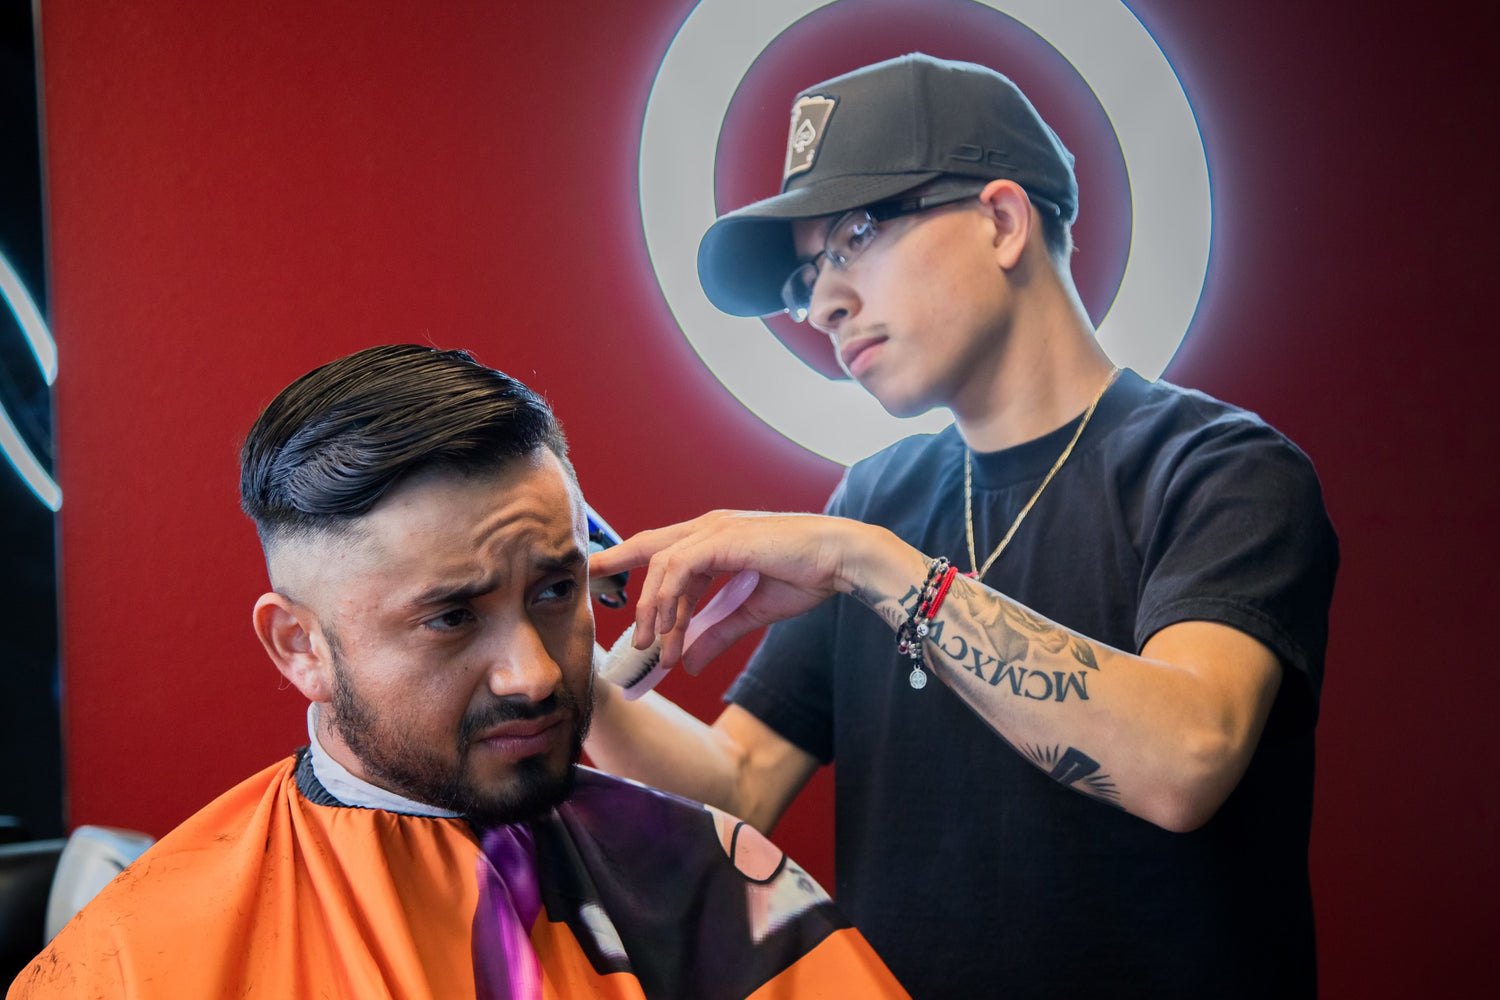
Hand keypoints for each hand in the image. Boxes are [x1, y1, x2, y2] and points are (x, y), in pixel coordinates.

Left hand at [589, 511, 902, 673]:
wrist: (840, 560)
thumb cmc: (806, 576)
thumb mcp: (750, 612)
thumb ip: (716, 633)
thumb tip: (689, 662)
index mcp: (714, 538)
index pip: (659, 549)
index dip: (627, 562)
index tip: (600, 580)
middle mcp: (708, 528)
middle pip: (648, 548)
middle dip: (617, 569)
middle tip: (598, 601)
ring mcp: (714, 529)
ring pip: (662, 565)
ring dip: (654, 609)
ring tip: (653, 646)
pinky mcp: (723, 538)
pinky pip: (680, 568)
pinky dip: (672, 600)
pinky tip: (673, 628)